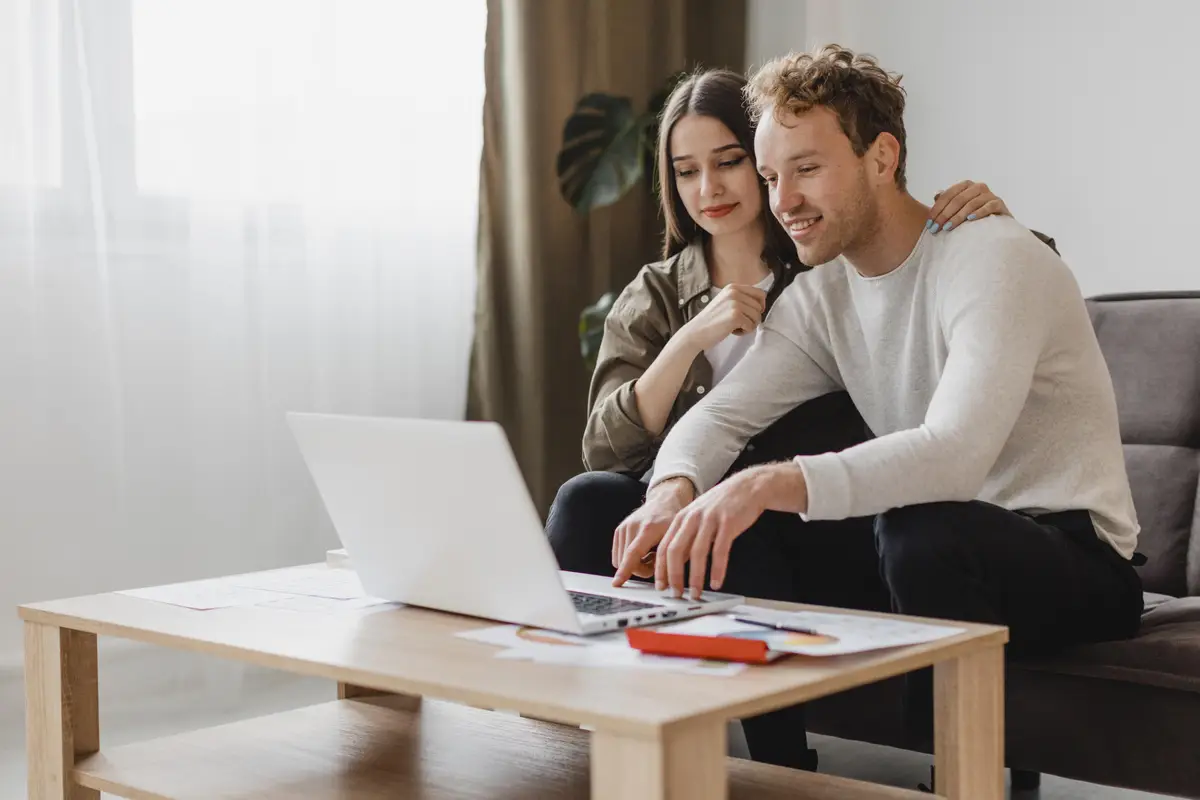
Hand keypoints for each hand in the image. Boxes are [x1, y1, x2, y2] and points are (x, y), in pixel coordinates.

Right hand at [611, 478, 694, 585]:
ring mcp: (624, 527)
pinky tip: (642, 551)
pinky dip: (629, 559)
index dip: (626, 570)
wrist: (665, 501)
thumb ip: (669, 560)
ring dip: (635, 564)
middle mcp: (632, 526)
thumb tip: (665, 582)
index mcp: (649, 528)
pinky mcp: (619, 530)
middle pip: (627, 562)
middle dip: (641, 569)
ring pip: (620, 561)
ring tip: (649, 554)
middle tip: (655, 560)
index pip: (633, 553)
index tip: (617, 583)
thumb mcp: (677, 540)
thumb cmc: (673, 521)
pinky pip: (618, 555)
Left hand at [655, 469, 768, 599]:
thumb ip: (687, 537)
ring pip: (697, 553)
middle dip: (674, 575)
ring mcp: (710, 520)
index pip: (664, 546)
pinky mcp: (728, 523)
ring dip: (695, 577)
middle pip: (676, 550)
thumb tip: (677, 563)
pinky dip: (717, 569)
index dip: (661, 569)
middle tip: (676, 593)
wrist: (748, 487)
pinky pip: (720, 551)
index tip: (661, 586)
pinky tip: (716, 582)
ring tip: (696, 593)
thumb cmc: (722, 505)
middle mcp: (693, 518)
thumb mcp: (698, 516)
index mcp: (682, 518)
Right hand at [679, 284, 766, 351]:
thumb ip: (741, 298)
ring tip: (734, 326)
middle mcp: (735, 292)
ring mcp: (735, 303)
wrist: (696, 332)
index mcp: (733, 287)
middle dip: (753, 318)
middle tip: (739, 323)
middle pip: (760, 306)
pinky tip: (732, 331)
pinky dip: (744, 332)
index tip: (751, 314)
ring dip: (748, 325)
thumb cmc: (712, 321)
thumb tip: (762, 304)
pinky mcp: (735, 316)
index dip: (760, 306)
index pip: (760, 293)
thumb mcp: (726, 301)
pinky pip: (751, 326)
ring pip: (757, 317)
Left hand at [928, 180, 1010, 232]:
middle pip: (958, 200)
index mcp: (965, 185)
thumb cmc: (972, 214)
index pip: (947, 195)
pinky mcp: (999, 203)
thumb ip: (947, 200)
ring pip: (971, 204)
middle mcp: (978, 187)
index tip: (929, 224)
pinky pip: (989, 206)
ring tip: (947, 228)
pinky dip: (979, 212)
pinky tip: (970, 219)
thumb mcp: (958, 207)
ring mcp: (989, 194)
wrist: (996, 223)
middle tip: (935, 229)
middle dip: (944, 215)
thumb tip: (936, 195)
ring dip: (957, 217)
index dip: (937, 209)